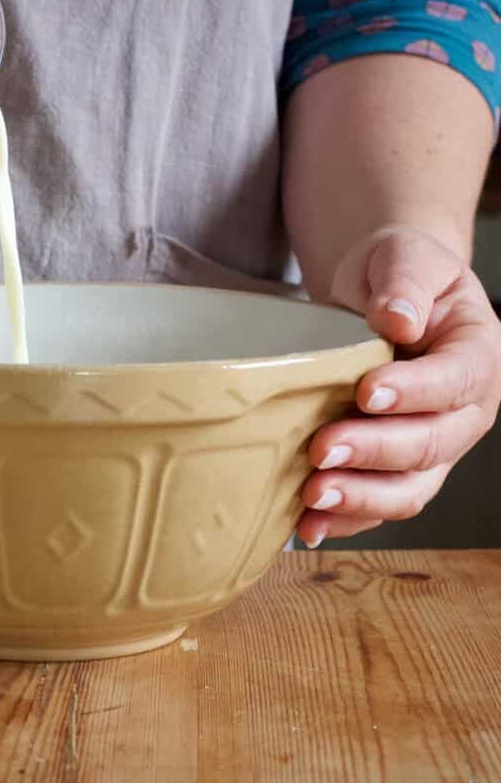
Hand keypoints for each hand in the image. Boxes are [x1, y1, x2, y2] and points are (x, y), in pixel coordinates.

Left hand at [296, 225, 500, 547]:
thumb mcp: (402, 256)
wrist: (379, 298)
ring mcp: (431, 446)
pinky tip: (307, 526)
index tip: (366, 391)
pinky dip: (345, 520)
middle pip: (432, 444)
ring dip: (361, 499)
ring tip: (313, 497)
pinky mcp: (394, 469)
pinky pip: (377, 504)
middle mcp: (463, 410)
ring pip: (410, 489)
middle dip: (376, 451)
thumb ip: (404, 282)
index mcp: (475, 354)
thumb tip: (399, 320)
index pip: (455, 380)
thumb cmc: (395, 274)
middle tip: (322, 448)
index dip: (415, 391)